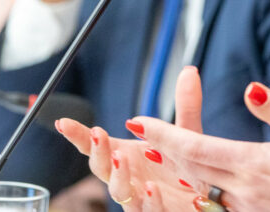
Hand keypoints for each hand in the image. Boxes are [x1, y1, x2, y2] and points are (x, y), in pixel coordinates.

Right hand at [54, 67, 203, 209]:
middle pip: (101, 167)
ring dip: (118, 176)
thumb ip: (185, 105)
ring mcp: (139, 198)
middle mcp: (128, 177)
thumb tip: (189, 71)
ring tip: (121, 158)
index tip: (63, 122)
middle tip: (98, 134)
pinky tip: (152, 188)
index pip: (95, 145)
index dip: (78, 135)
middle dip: (97, 151)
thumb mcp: (187, 134)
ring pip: (120, 192)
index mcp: (127, 155)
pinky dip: (149, 202)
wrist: (206, 202)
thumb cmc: (186, 169)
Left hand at [130, 79, 269, 211]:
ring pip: (200, 188)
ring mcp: (249, 210)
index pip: (195, 146)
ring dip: (177, 169)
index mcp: (255, 165)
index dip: (163, 133)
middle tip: (139, 131)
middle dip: (161, 149)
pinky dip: (199, 189)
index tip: (138, 120)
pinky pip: (218, 205)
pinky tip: (191, 181)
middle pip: (189, 168)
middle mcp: (245, 191)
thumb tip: (249, 89)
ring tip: (156, 151)